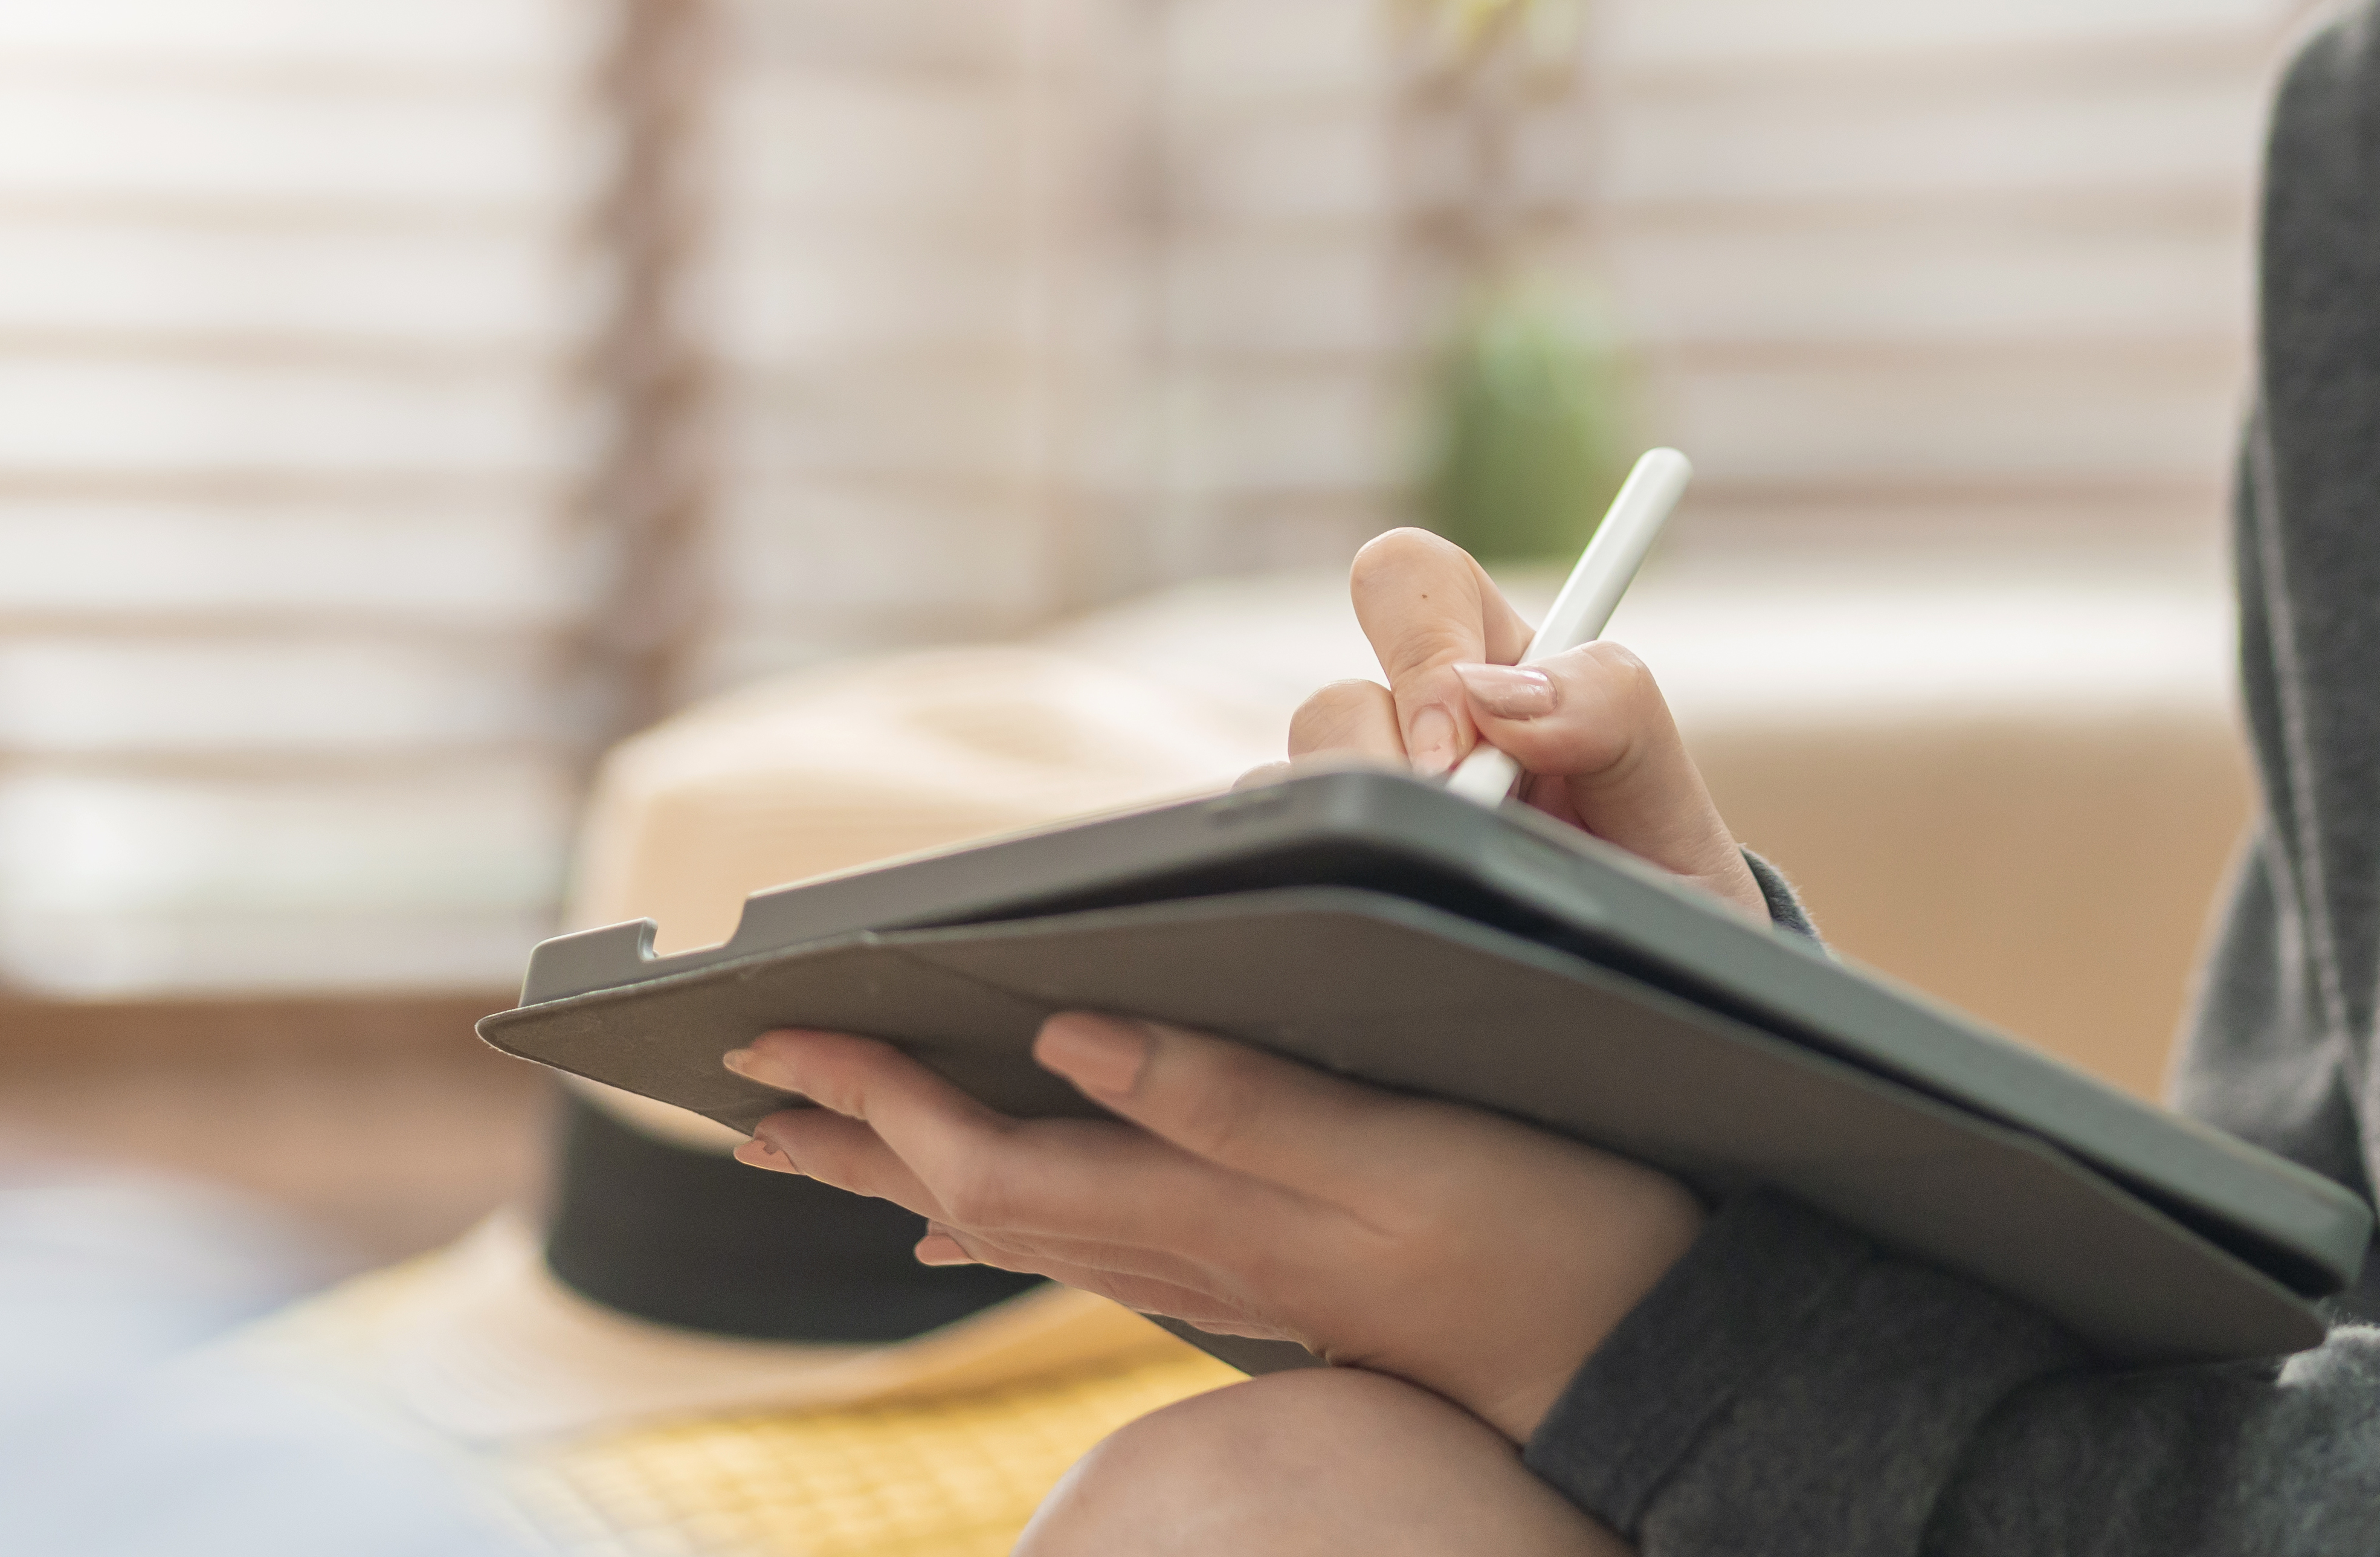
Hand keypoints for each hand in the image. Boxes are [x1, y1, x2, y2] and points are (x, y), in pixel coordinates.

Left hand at [726, 1016, 1699, 1442]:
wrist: (1634, 1347)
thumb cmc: (1541, 1231)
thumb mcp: (1398, 1147)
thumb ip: (1235, 1099)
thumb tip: (1072, 1038)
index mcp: (1201, 1210)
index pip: (982, 1158)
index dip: (875, 1094)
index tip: (781, 1032)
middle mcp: (1185, 1250)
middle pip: (968, 1195)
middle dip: (852, 1131)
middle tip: (745, 1085)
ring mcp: (1217, 1266)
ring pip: (1014, 1215)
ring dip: (908, 1164)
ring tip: (822, 1136)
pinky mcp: (1258, 1264)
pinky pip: (1083, 1234)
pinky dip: (1003, 1206)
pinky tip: (972, 1216)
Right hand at [1259, 528, 1766, 920]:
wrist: (1656, 1015)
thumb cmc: (1669, 896)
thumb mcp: (1673, 803)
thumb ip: (1612, 713)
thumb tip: (1495, 694)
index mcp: (1504, 673)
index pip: (1419, 582)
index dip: (1420, 646)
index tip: (1461, 748)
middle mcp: (1418, 730)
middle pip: (1333, 694)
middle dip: (1374, 760)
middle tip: (1443, 823)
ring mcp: (1368, 805)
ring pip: (1296, 783)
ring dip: (1360, 832)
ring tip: (1443, 891)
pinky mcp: (1330, 873)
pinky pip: (1272, 851)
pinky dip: (1313, 881)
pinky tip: (1393, 923)